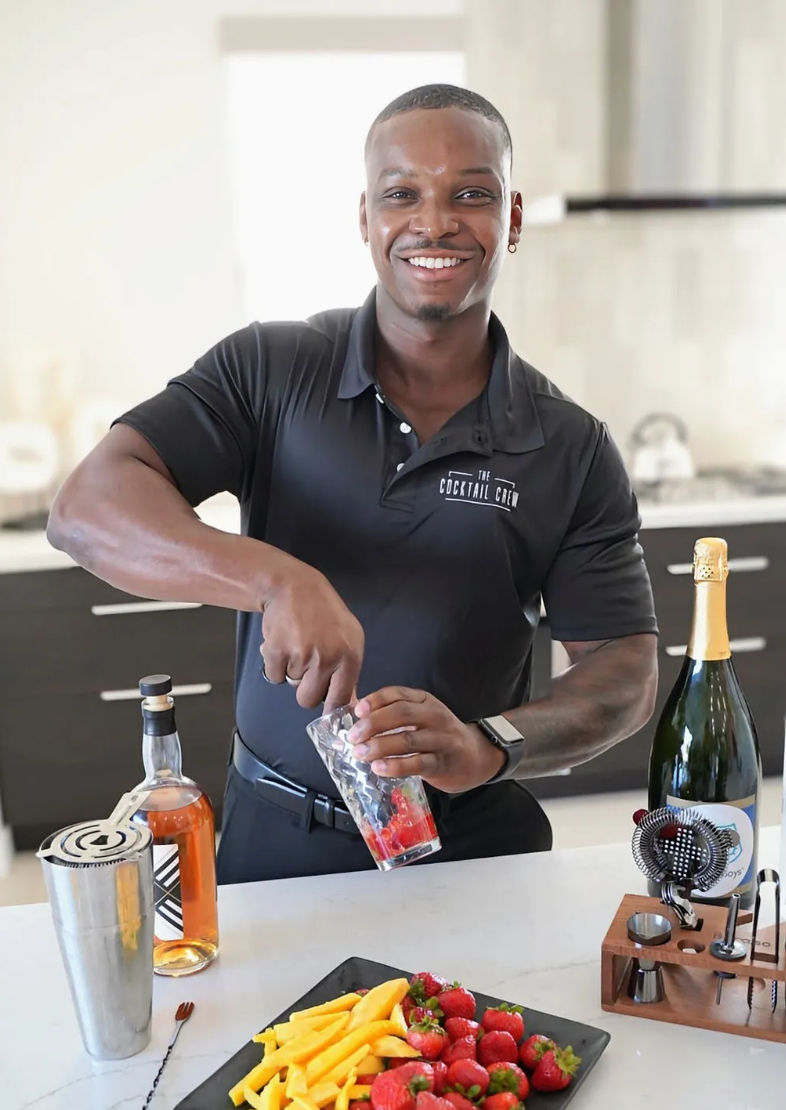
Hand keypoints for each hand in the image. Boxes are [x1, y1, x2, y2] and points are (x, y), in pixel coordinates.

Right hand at [260, 557, 363, 710]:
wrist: (294, 587)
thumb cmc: (324, 613)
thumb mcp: (349, 638)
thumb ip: (348, 672)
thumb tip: (348, 704)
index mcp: (349, 656)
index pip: (340, 698)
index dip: (330, 709)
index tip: (326, 716)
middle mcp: (327, 658)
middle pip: (309, 700)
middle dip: (304, 690)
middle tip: (306, 668)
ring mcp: (301, 655)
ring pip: (291, 685)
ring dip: (291, 670)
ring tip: (298, 645)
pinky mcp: (277, 651)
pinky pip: (273, 675)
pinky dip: (275, 664)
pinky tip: (284, 644)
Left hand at [346, 686, 504, 792]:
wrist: (476, 755)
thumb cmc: (438, 735)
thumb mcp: (421, 716)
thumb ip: (393, 715)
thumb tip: (355, 720)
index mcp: (425, 700)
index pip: (398, 694)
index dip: (376, 700)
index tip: (357, 711)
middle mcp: (434, 716)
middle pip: (401, 714)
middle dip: (373, 724)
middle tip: (353, 736)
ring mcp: (441, 739)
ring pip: (408, 740)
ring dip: (379, 746)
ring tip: (360, 753)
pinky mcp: (442, 763)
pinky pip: (417, 763)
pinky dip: (396, 766)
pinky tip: (379, 768)